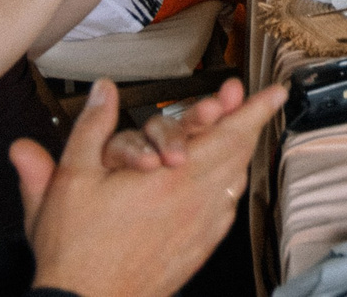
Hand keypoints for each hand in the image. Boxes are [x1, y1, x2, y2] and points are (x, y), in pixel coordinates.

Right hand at [16, 77, 284, 296]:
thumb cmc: (76, 252)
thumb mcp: (71, 180)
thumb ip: (91, 128)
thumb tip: (103, 92)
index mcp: (170, 178)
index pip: (228, 133)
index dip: (255, 109)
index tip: (275, 93)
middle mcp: (195, 201)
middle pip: (239, 152)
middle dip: (247, 120)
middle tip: (246, 102)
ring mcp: (202, 226)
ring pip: (235, 178)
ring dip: (237, 151)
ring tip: (231, 133)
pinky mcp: (200, 248)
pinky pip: (226, 206)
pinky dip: (227, 184)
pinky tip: (216, 177)